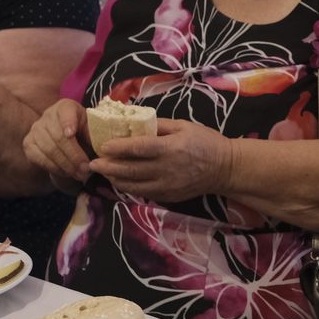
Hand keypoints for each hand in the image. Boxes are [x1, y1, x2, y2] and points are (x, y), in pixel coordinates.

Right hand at [23, 99, 91, 189]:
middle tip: (86, 169)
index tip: (71, 134)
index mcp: (65, 107)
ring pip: (49, 150)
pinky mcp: (28, 144)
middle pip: (58, 137)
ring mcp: (35, 130)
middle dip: (74, 156)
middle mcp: (47, 115)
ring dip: (66, 165)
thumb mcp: (92, 128)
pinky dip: (55, 168)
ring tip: (80, 175)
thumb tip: (99, 147)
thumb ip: (95, 134)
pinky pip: (40, 158)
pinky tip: (67, 174)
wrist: (67, 137)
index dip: (67, 123)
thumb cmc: (84, 131)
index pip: (65, 112)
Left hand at [89, 118, 233, 203]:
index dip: (117, 148)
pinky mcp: (168, 196)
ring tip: (103, 172)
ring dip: (115, 179)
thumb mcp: (185, 126)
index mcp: (171, 148)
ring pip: (133, 185)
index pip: (138, 149)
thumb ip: (159, 125)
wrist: (225, 168)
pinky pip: (143, 193)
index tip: (102, 146)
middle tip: (92, 163)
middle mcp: (167, 169)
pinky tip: (120, 181)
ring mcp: (167, 186)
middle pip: (130, 170)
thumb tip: (134, 121)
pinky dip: (128, 187)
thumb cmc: (206, 141)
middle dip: (108, 166)